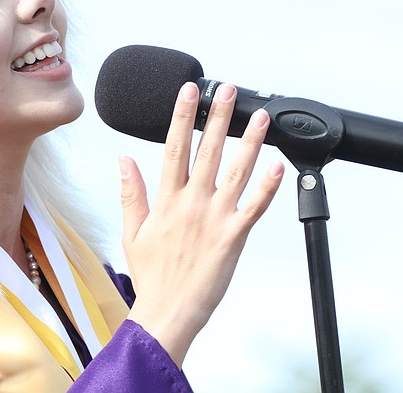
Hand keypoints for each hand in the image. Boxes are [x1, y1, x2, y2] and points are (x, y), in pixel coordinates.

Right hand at [121, 81, 283, 366]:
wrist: (167, 312)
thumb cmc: (151, 276)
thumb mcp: (132, 232)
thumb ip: (131, 192)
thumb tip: (124, 159)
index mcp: (166, 200)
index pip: (174, 147)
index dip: (182, 116)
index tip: (189, 91)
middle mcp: (191, 203)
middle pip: (207, 151)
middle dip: (217, 116)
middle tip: (228, 90)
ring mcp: (214, 218)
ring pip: (235, 172)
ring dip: (250, 142)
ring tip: (260, 117)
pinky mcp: (233, 237)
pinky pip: (255, 206)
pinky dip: (268, 185)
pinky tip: (278, 165)